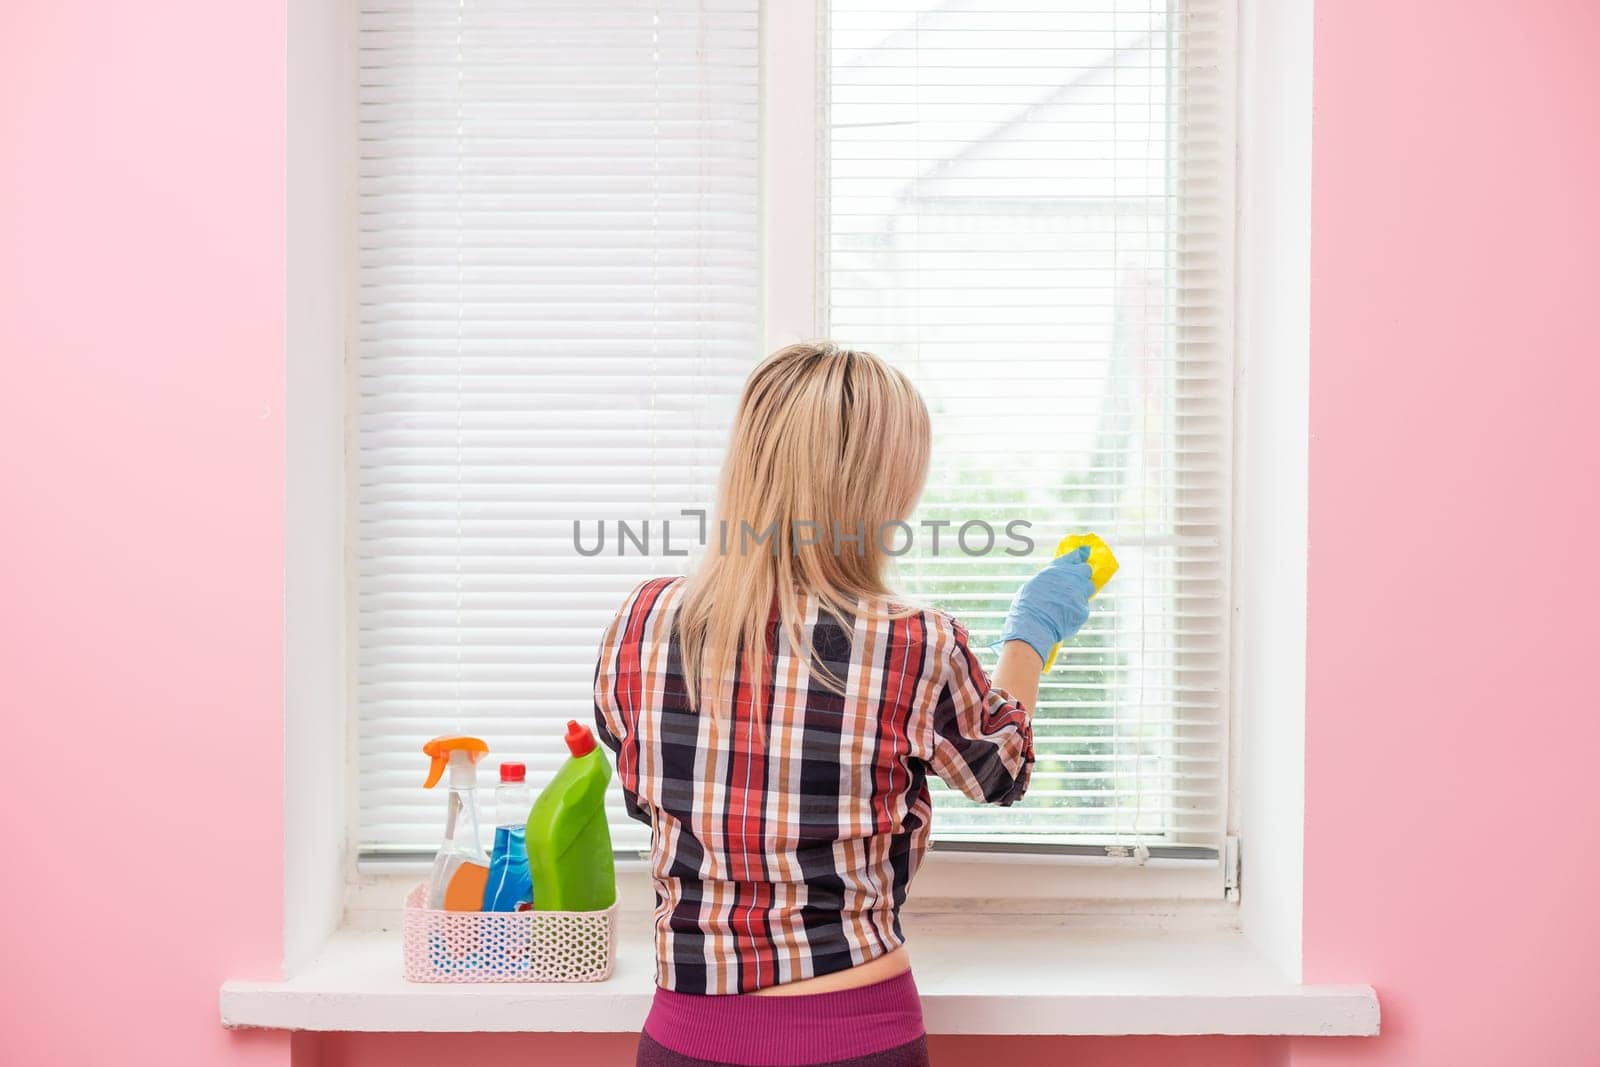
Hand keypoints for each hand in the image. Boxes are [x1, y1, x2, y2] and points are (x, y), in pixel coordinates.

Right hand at [996, 546, 1094, 661]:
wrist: (1032, 627)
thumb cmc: (1027, 606)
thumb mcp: (1035, 584)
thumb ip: (1050, 579)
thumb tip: (1058, 579)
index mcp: (1057, 570)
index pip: (1074, 556)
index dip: (1080, 554)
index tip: (1085, 552)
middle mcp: (1071, 579)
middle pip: (1086, 571)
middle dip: (1082, 575)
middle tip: (1074, 583)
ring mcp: (1079, 594)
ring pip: (1088, 588)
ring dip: (1082, 591)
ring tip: (1069, 600)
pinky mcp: (1083, 610)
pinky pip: (1084, 606)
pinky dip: (1077, 609)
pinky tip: (1065, 615)